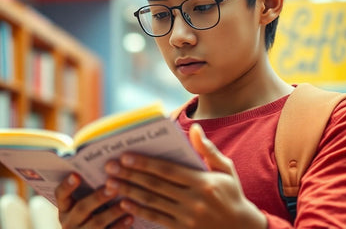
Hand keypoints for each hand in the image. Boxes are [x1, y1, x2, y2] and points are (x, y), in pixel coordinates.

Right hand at [55, 173, 133, 227]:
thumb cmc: (93, 208)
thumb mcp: (85, 199)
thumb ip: (92, 184)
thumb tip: (110, 163)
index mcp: (65, 207)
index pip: (60, 194)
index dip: (67, 185)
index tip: (76, 174)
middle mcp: (69, 222)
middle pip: (81, 208)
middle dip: (97, 197)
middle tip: (112, 187)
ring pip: (96, 223)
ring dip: (112, 212)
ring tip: (126, 201)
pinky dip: (120, 226)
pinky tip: (130, 217)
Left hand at [105, 123, 266, 228]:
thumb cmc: (232, 194)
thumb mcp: (226, 169)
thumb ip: (208, 149)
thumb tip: (195, 128)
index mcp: (203, 182)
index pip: (168, 170)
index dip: (145, 163)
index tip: (126, 155)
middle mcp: (193, 200)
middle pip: (155, 185)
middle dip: (131, 174)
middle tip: (110, 166)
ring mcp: (187, 217)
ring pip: (152, 202)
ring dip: (129, 191)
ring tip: (110, 183)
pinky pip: (157, 218)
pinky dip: (139, 210)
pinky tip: (125, 202)